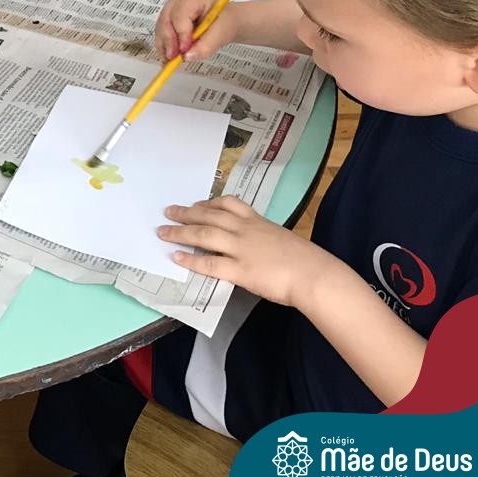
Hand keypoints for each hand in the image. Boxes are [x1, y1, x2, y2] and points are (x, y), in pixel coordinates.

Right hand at [154, 0, 237, 61]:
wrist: (225, 21)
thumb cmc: (224, 21)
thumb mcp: (222, 33)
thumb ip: (207, 45)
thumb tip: (188, 56)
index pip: (180, 15)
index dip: (181, 34)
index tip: (184, 51)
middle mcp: (177, 1)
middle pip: (166, 21)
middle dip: (169, 42)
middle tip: (174, 58)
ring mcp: (170, 10)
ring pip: (160, 29)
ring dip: (165, 47)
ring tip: (172, 61)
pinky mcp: (167, 20)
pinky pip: (160, 35)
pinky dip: (164, 48)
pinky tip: (169, 58)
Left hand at [158, 196, 337, 307]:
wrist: (315, 274)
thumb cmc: (305, 260)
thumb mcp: (282, 239)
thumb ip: (264, 238)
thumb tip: (255, 246)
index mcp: (257, 221)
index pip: (229, 203)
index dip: (210, 202)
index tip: (198, 202)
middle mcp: (245, 230)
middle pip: (209, 215)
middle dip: (186, 212)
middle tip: (168, 211)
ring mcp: (241, 249)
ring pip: (204, 234)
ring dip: (180, 232)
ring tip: (163, 231)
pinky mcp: (240, 270)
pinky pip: (209, 263)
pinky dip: (191, 259)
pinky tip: (177, 257)